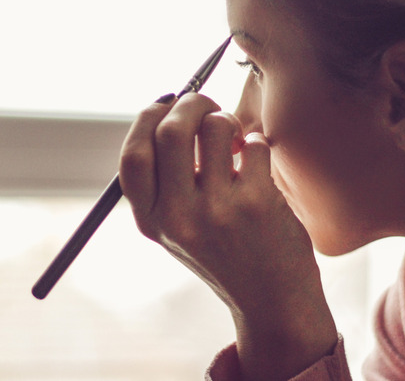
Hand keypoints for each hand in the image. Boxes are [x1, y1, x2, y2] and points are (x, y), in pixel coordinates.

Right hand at [119, 93, 336, 379]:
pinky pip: (254, 144)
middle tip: (207, 107)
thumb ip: (165, 182)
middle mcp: (178, 217)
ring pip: (215, 128)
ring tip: (235, 139)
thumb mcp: (179, 228)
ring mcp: (217, 211)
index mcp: (152, 221)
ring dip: (226, 120)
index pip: (133, 155)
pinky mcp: (256, 204)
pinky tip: (256, 161)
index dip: (147, 119)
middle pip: (170, 130)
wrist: (272, 301)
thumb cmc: (225, 253)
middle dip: (191, 103)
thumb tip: (168, 110)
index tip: (167, 104)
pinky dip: (257, 142)